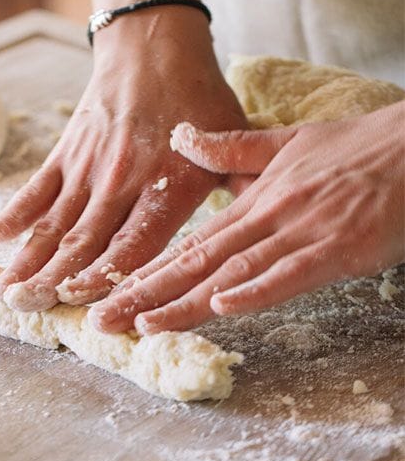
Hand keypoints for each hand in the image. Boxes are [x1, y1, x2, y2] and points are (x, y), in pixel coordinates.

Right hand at [0, 10, 247, 310]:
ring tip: (4, 290)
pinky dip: (15, 211)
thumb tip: (267, 226)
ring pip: (54, 221)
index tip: (79, 302)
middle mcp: (123, 181)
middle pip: (83, 240)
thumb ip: (244, 184)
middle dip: (52, 278)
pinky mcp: (67, 151)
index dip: (106, 275)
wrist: (154, 45)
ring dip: (28, 258)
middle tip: (25, 309)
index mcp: (167, 186)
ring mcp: (89, 167)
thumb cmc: (198, 96)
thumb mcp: (232, 139)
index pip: (134, 243)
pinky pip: (37, 186)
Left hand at [89, 102, 404, 333]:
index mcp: (252, 200)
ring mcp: (300, 234)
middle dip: (147, 295)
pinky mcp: (339, 249)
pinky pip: (291, 274)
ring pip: (232, 272)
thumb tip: (182, 136)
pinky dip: (257, 290)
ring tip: (143, 324)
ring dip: (186, 301)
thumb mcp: (285, 143)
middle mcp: (266, 218)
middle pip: (196, 263)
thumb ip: (231, 149)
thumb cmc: (356, 149)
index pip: (188, 243)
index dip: (147, 271)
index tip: (110, 292)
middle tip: (104, 321)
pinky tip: (223, 306)